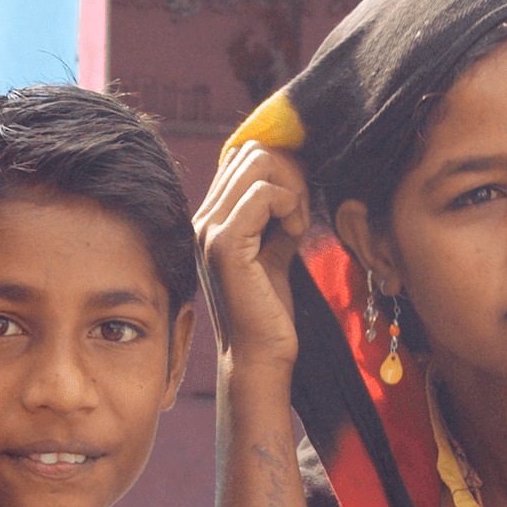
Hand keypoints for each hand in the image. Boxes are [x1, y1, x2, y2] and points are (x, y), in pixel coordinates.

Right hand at [194, 141, 309, 372]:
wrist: (260, 355)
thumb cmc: (270, 311)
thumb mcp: (276, 252)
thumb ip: (278, 218)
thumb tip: (296, 186)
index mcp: (212, 219)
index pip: (243, 156)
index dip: (281, 168)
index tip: (301, 203)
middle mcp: (203, 219)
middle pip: (251, 151)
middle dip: (290, 172)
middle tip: (303, 213)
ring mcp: (209, 230)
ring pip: (256, 162)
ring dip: (292, 187)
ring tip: (299, 225)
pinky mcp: (226, 245)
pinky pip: (263, 193)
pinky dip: (290, 204)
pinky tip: (297, 233)